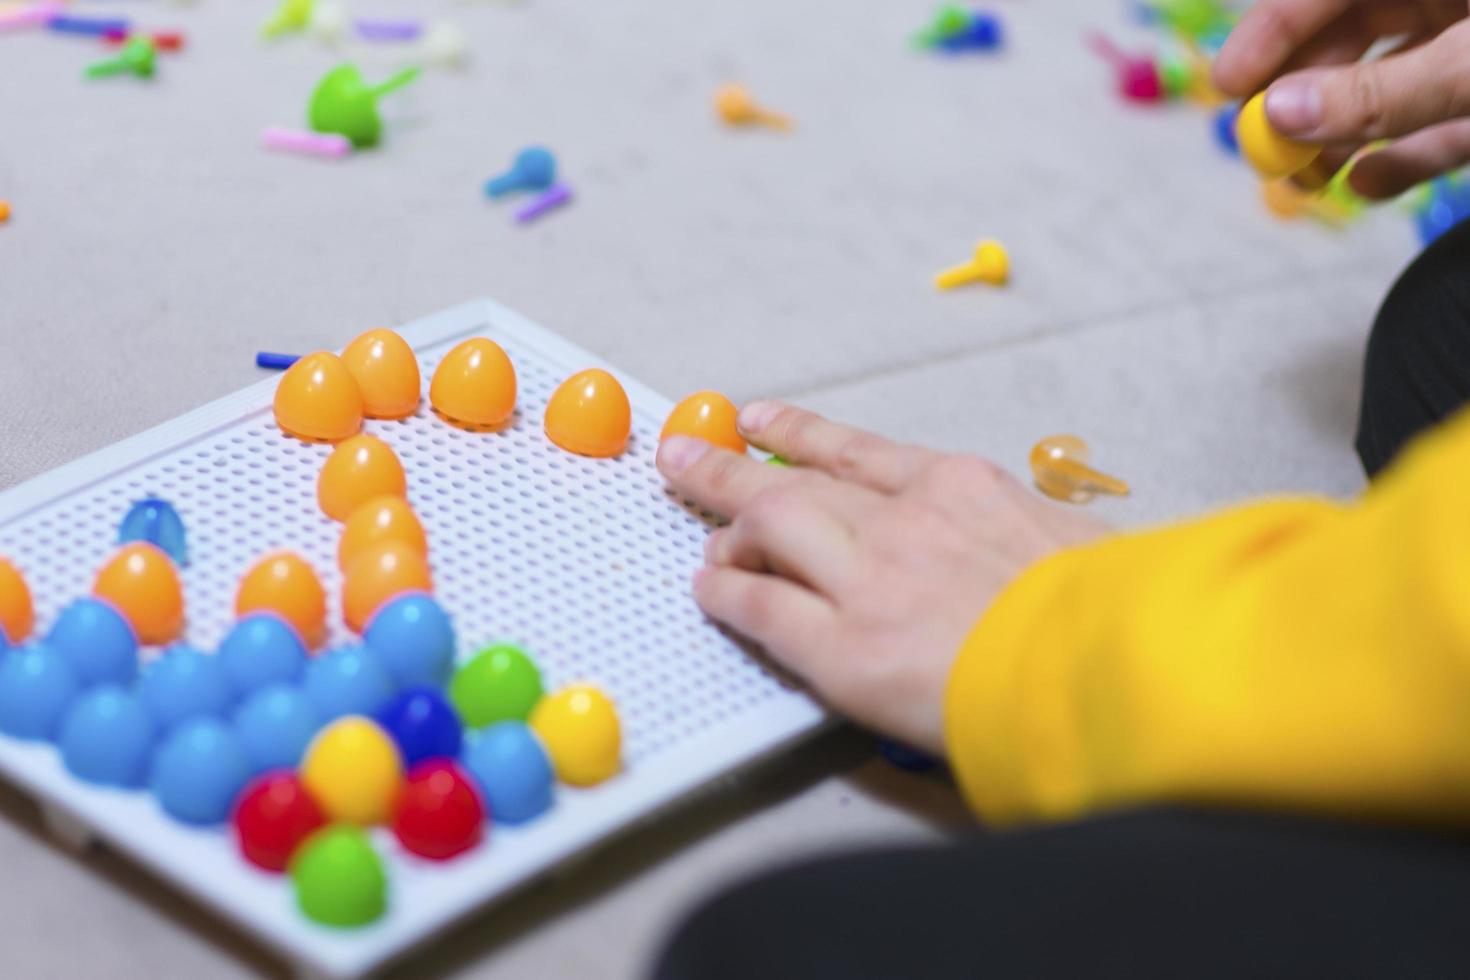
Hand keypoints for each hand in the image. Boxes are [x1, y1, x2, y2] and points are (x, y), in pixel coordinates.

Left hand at [655, 402, 1107, 754]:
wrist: (1120, 666)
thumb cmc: (1118, 613)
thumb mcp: (1078, 544)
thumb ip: (1025, 534)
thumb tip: (1017, 549)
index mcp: (965, 488)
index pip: (859, 452)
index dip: (800, 435)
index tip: (761, 420)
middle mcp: (907, 520)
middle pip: (797, 481)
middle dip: (734, 464)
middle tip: (688, 451)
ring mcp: (870, 580)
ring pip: (770, 526)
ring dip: (721, 515)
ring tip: (684, 499)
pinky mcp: (846, 649)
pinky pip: (763, 607)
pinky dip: (728, 593)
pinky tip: (708, 587)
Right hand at [1213, 1, 1469, 198]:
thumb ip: (1379, 92)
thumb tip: (1280, 112)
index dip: (1271, 29)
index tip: (1228, 84)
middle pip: (1353, 32)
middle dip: (1302, 92)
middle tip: (1265, 144)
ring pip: (1393, 83)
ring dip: (1342, 134)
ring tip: (1305, 178)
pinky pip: (1440, 126)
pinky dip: (1404, 157)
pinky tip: (1368, 184)